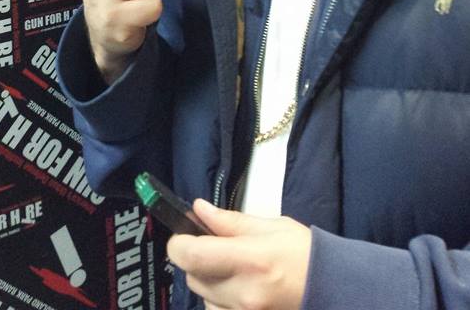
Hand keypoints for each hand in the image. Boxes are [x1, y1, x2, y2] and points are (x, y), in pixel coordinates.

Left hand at [167, 200, 311, 309]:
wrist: (329, 288)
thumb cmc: (302, 253)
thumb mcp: (270, 226)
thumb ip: (230, 221)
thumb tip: (199, 209)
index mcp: (250, 259)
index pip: (192, 255)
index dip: (179, 243)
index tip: (185, 234)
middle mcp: (243, 292)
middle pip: (193, 276)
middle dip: (196, 259)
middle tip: (216, 248)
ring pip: (202, 296)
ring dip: (208, 281)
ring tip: (233, 270)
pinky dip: (218, 299)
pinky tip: (237, 289)